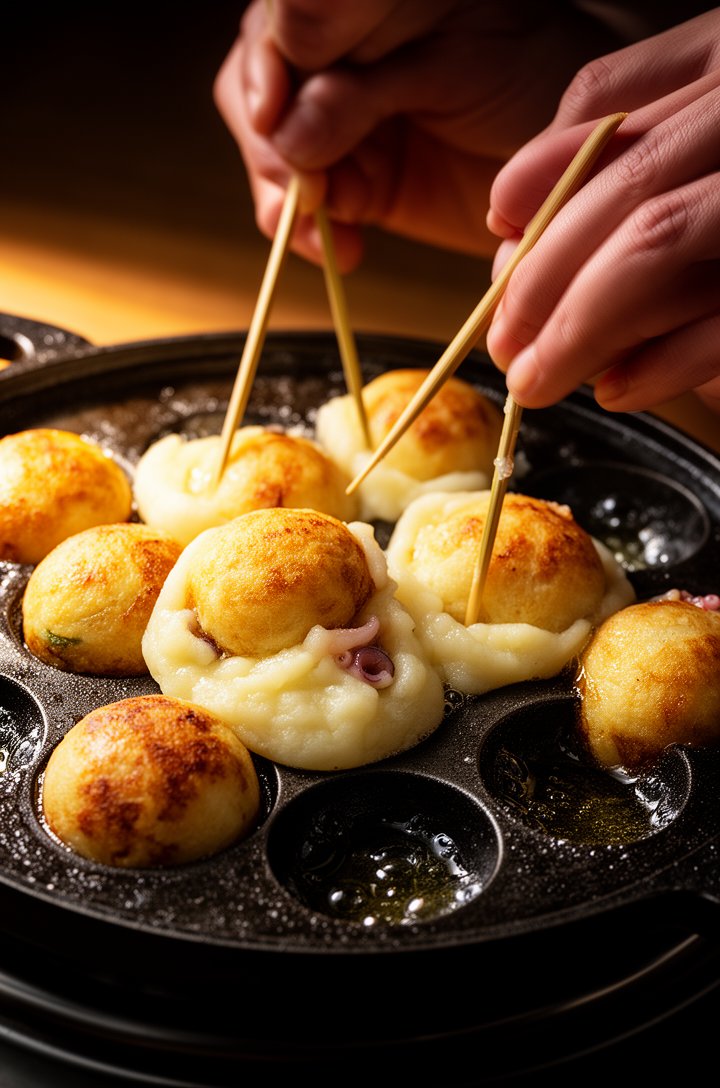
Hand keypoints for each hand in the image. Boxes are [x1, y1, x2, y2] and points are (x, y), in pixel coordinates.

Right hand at [213, 0, 625, 271]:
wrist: (575, 161)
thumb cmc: (541, 80)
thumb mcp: (459, 63)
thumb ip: (368, 88)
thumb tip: (286, 132)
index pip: (288, 14)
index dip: (269, 61)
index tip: (272, 111)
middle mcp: (342, 46)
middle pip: (259, 80)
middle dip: (272, 141)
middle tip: (305, 188)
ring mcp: (341, 116)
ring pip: (269, 146)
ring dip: (286, 196)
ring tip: (325, 229)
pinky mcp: (354, 178)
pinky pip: (303, 207)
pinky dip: (310, 234)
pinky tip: (342, 249)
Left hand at [485, 8, 719, 416]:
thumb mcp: (687, 150)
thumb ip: (610, 150)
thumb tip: (506, 212)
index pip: (606, 109)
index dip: (541, 178)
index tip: (496, 244)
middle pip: (625, 185)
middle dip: (542, 278)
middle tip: (502, 346)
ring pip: (656, 241)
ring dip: (578, 327)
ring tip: (536, 380)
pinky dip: (659, 365)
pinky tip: (614, 391)